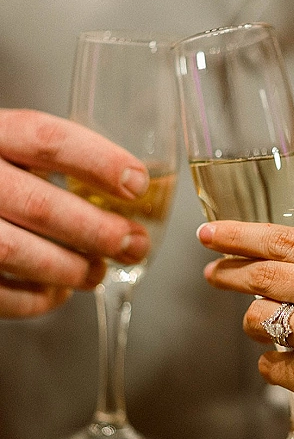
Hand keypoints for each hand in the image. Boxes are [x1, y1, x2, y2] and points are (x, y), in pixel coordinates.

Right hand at [0, 109, 150, 316]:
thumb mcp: (10, 147)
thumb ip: (50, 159)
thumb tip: (128, 189)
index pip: (47, 138)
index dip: (100, 162)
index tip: (137, 184)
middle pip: (39, 204)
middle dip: (98, 231)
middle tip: (134, 243)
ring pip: (15, 251)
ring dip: (69, 268)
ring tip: (97, 271)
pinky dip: (35, 300)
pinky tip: (58, 292)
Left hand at [197, 220, 293, 438]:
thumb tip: (271, 262)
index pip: (285, 240)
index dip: (239, 235)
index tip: (211, 233)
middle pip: (261, 275)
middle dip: (227, 272)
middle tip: (212, 272)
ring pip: (257, 320)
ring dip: (259, 327)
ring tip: (289, 336)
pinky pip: (269, 364)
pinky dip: (279, 366)